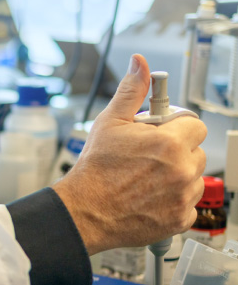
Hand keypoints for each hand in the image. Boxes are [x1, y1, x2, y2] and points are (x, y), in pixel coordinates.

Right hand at [54, 53, 206, 254]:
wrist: (87, 210)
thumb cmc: (97, 167)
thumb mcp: (111, 121)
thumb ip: (132, 91)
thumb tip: (140, 64)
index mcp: (169, 143)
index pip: (196, 125)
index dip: (178, 125)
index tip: (163, 130)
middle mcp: (182, 171)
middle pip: (197, 151)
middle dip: (178, 150)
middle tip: (151, 154)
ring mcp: (183, 197)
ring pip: (195, 178)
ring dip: (179, 175)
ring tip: (149, 176)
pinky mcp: (180, 220)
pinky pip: (189, 203)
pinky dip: (175, 200)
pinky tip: (152, 195)